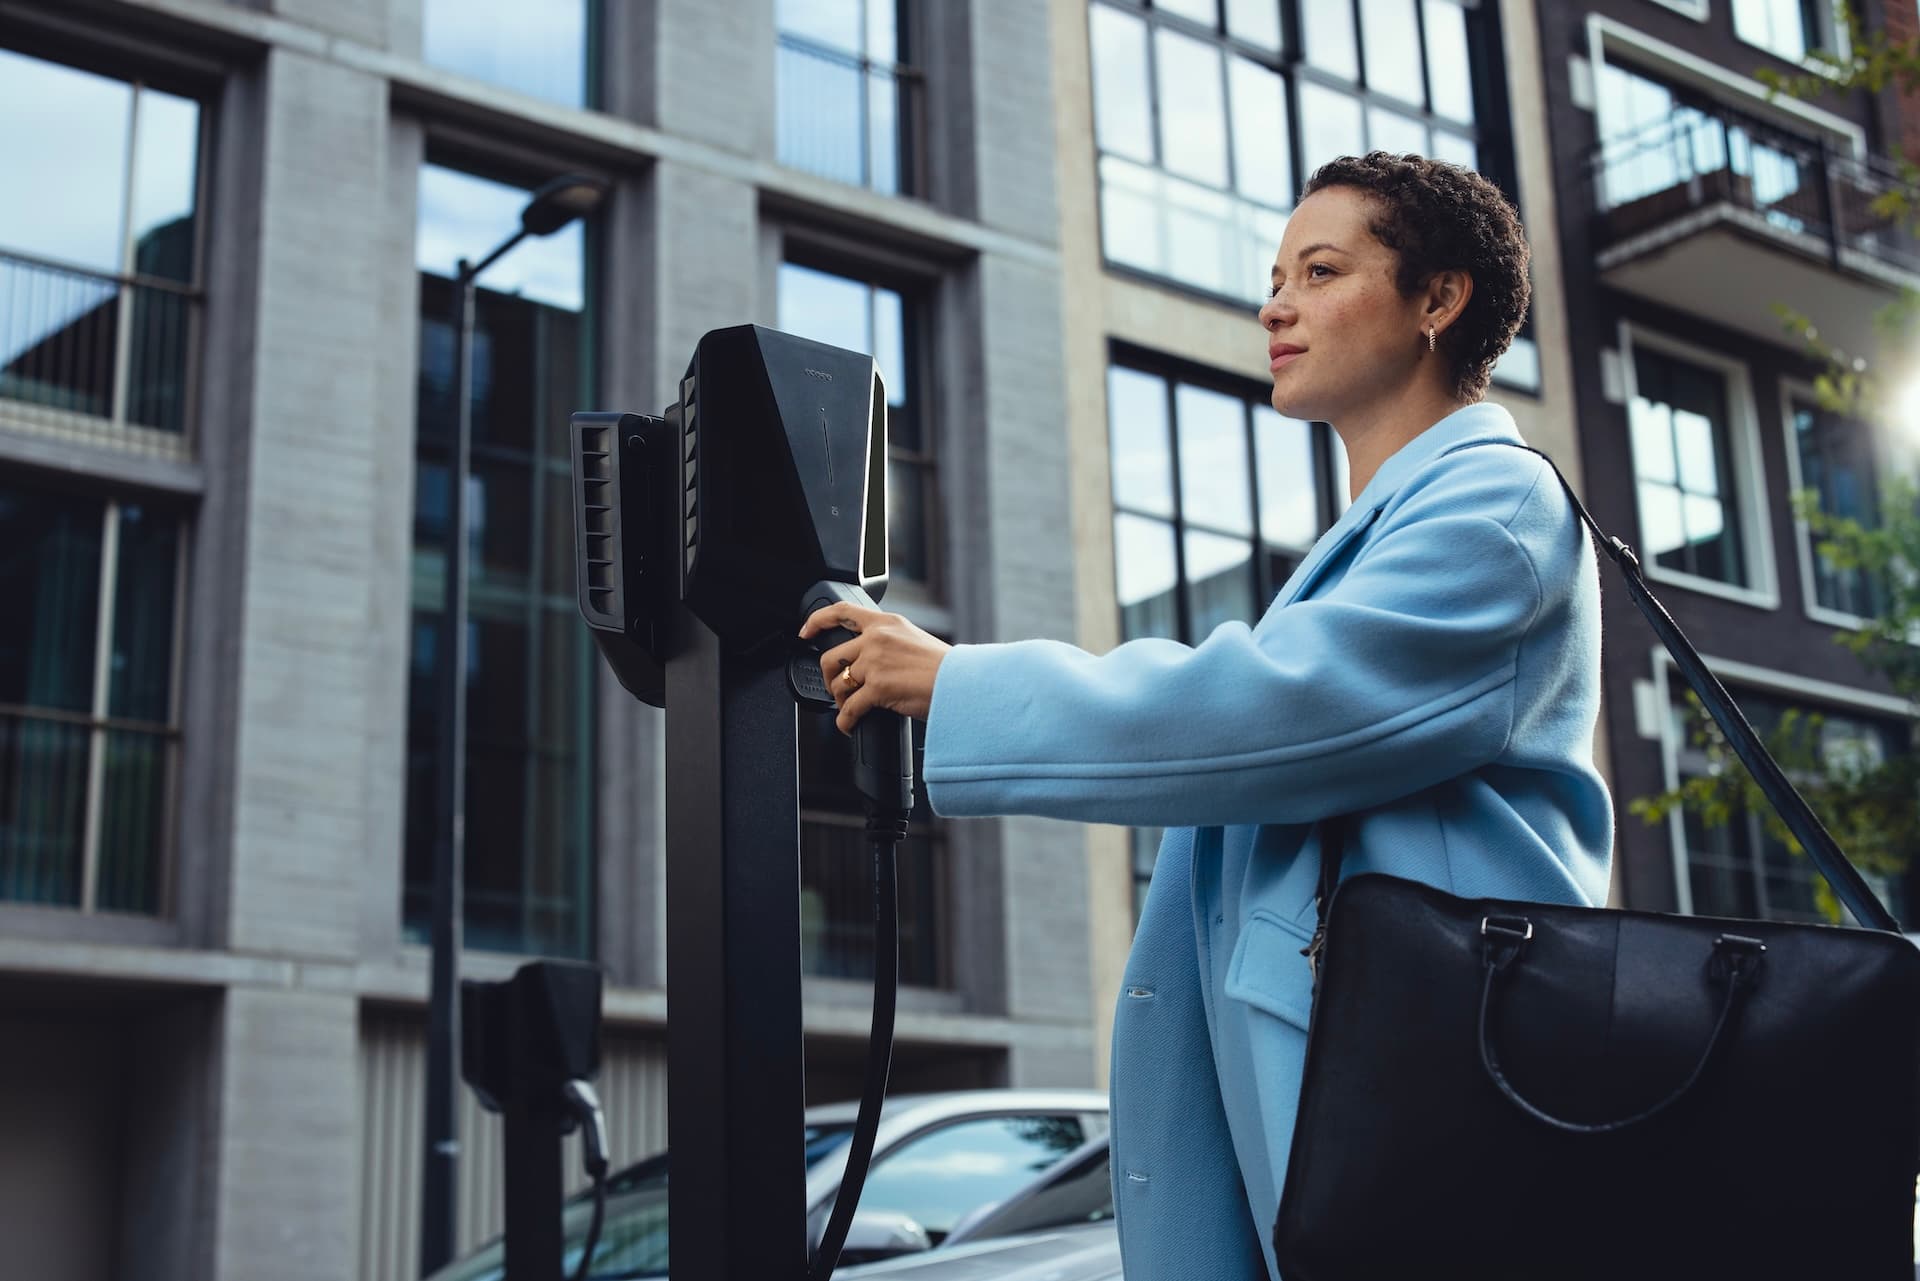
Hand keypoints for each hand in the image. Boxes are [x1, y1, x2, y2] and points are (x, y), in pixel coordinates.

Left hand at [800, 602, 951, 734]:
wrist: (963, 683)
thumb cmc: (945, 668)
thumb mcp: (913, 640)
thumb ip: (888, 643)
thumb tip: (868, 661)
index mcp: (887, 622)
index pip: (842, 611)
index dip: (817, 621)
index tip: (806, 632)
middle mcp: (877, 638)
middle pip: (831, 657)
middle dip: (830, 678)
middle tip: (838, 689)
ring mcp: (875, 663)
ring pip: (838, 684)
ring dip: (840, 700)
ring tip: (851, 708)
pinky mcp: (877, 688)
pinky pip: (849, 708)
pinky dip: (845, 721)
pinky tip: (849, 725)